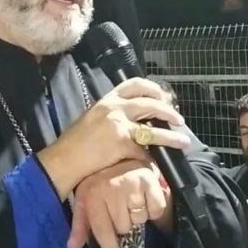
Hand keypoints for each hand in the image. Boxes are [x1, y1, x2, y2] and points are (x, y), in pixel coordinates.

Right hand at [37, 77, 189, 198]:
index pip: (134, 84)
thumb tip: (133, 119)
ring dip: (171, 136)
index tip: (162, 96)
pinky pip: (144, 152)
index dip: (152, 88)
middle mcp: (114, 108)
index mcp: (107, 100)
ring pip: (154, 129)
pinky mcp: (122, 144)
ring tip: (183, 140)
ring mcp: (119, 126)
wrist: (64, 159)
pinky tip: (158, 163)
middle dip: (168, 111)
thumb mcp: (92, 118)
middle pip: (150, 103)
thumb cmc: (75, 142)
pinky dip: (152, 159)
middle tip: (178, 119)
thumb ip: (112, 114)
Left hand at [66, 159, 172, 247]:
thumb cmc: (98, 181)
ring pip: (140, 218)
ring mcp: (130, 183)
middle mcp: (111, 189)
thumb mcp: (84, 199)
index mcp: (92, 195)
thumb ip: (80, 224)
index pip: (103, 230)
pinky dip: (154, 207)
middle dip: (123, 221)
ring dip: (137, 213)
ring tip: (131, 198)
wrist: (114, 152)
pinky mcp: (148, 179)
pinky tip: (144, 196)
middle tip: (121, 206)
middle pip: (124, 227)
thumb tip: (73, 245)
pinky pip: (156, 209)